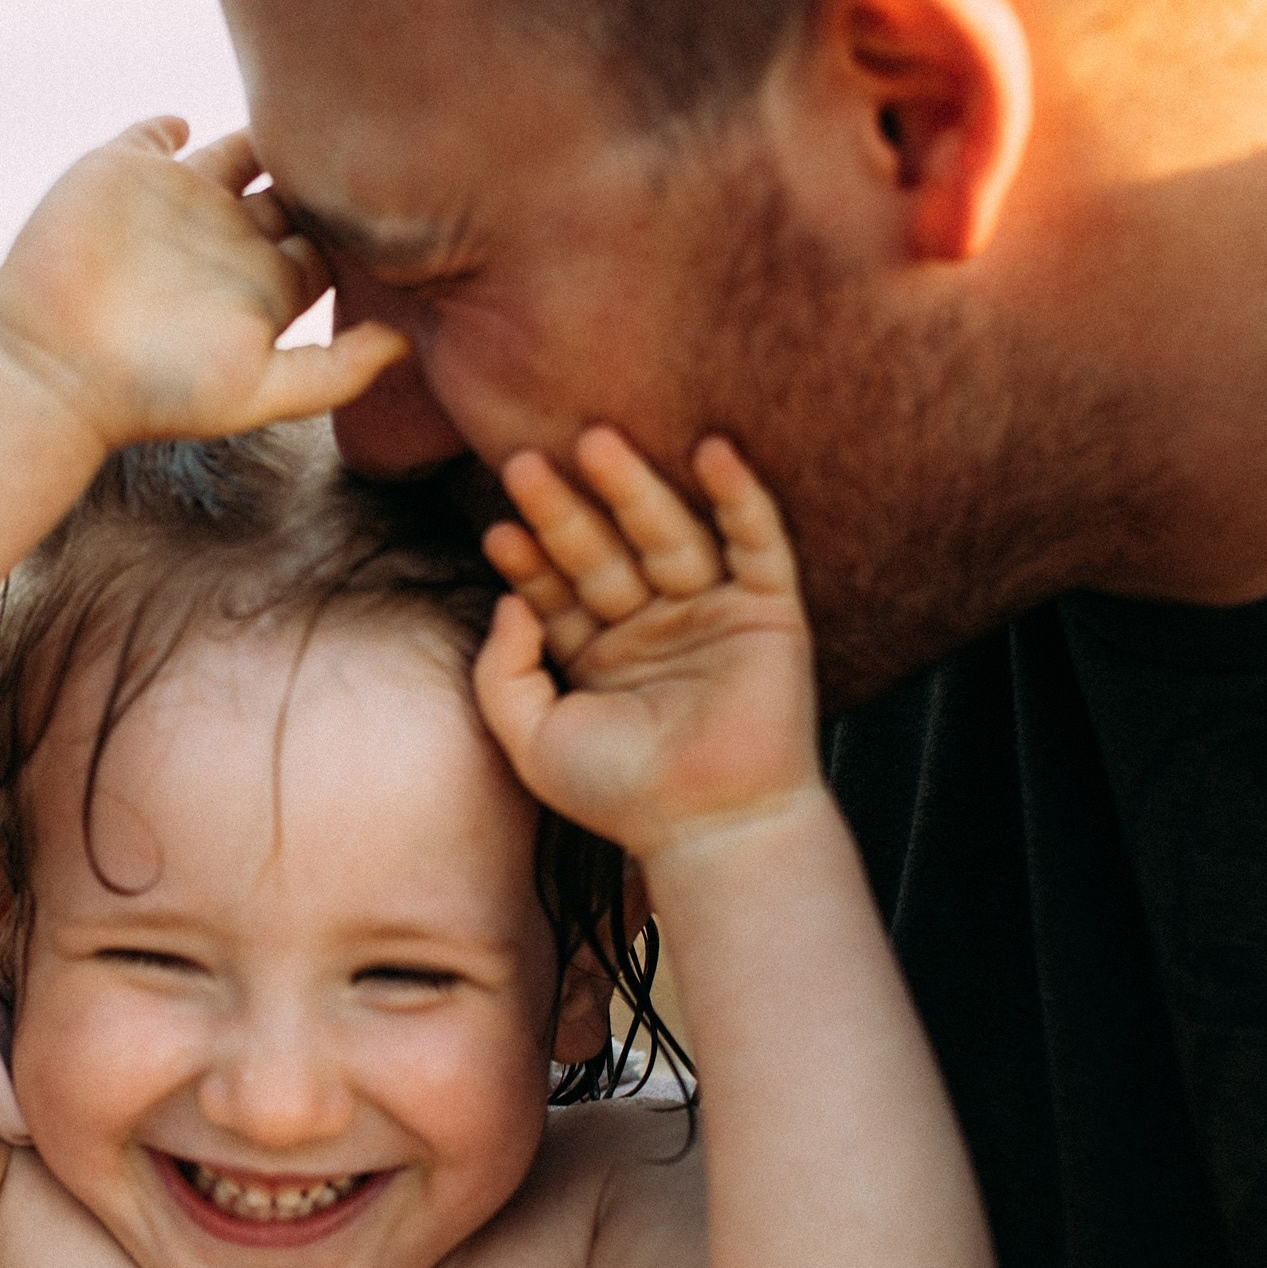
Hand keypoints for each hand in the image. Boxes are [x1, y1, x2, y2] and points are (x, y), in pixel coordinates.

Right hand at [0, 119, 406, 451]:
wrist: (52, 371)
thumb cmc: (155, 393)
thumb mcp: (259, 391)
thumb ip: (336, 371)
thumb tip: (406, 344)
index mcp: (268, 284)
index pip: (334, 237)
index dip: (367, 214)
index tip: (407, 180)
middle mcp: (229, 239)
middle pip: (297, 184)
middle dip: (330, 156)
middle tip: (371, 113)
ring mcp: (176, 204)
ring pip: (237, 148)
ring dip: (266, 123)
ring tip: (299, 84)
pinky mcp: (122, 173)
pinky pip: (156, 132)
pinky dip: (171, 120)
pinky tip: (187, 119)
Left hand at [472, 430, 821, 856]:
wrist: (712, 828)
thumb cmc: (621, 795)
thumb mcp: (532, 739)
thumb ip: (502, 672)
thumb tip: (506, 599)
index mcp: (597, 651)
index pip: (557, 588)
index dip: (527, 558)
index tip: (496, 526)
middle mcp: (652, 623)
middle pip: (605, 551)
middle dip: (567, 510)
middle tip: (525, 461)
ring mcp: (711, 612)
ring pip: (668, 536)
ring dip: (634, 488)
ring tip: (594, 439)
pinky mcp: (770, 610)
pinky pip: (756, 542)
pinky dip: (740, 497)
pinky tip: (712, 451)